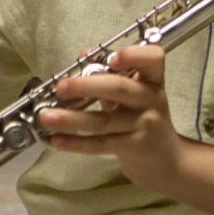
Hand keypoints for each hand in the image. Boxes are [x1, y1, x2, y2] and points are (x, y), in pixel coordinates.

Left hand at [39, 44, 183, 191]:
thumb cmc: (144, 118)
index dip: (134, 56)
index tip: (111, 59)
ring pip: (104, 121)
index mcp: (152, 81)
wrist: (166, 158)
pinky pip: (101, 144)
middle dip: (87, 86)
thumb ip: (111, 76)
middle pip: (120, 89)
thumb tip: (84, 55)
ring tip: (47, 117)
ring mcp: (143, 125)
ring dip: (72, 119)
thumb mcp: (135, 95)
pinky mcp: (133, 147)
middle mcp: (151, 100)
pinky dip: (76, 143)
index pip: (153, 59)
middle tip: (61, 87)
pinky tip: (56, 140)